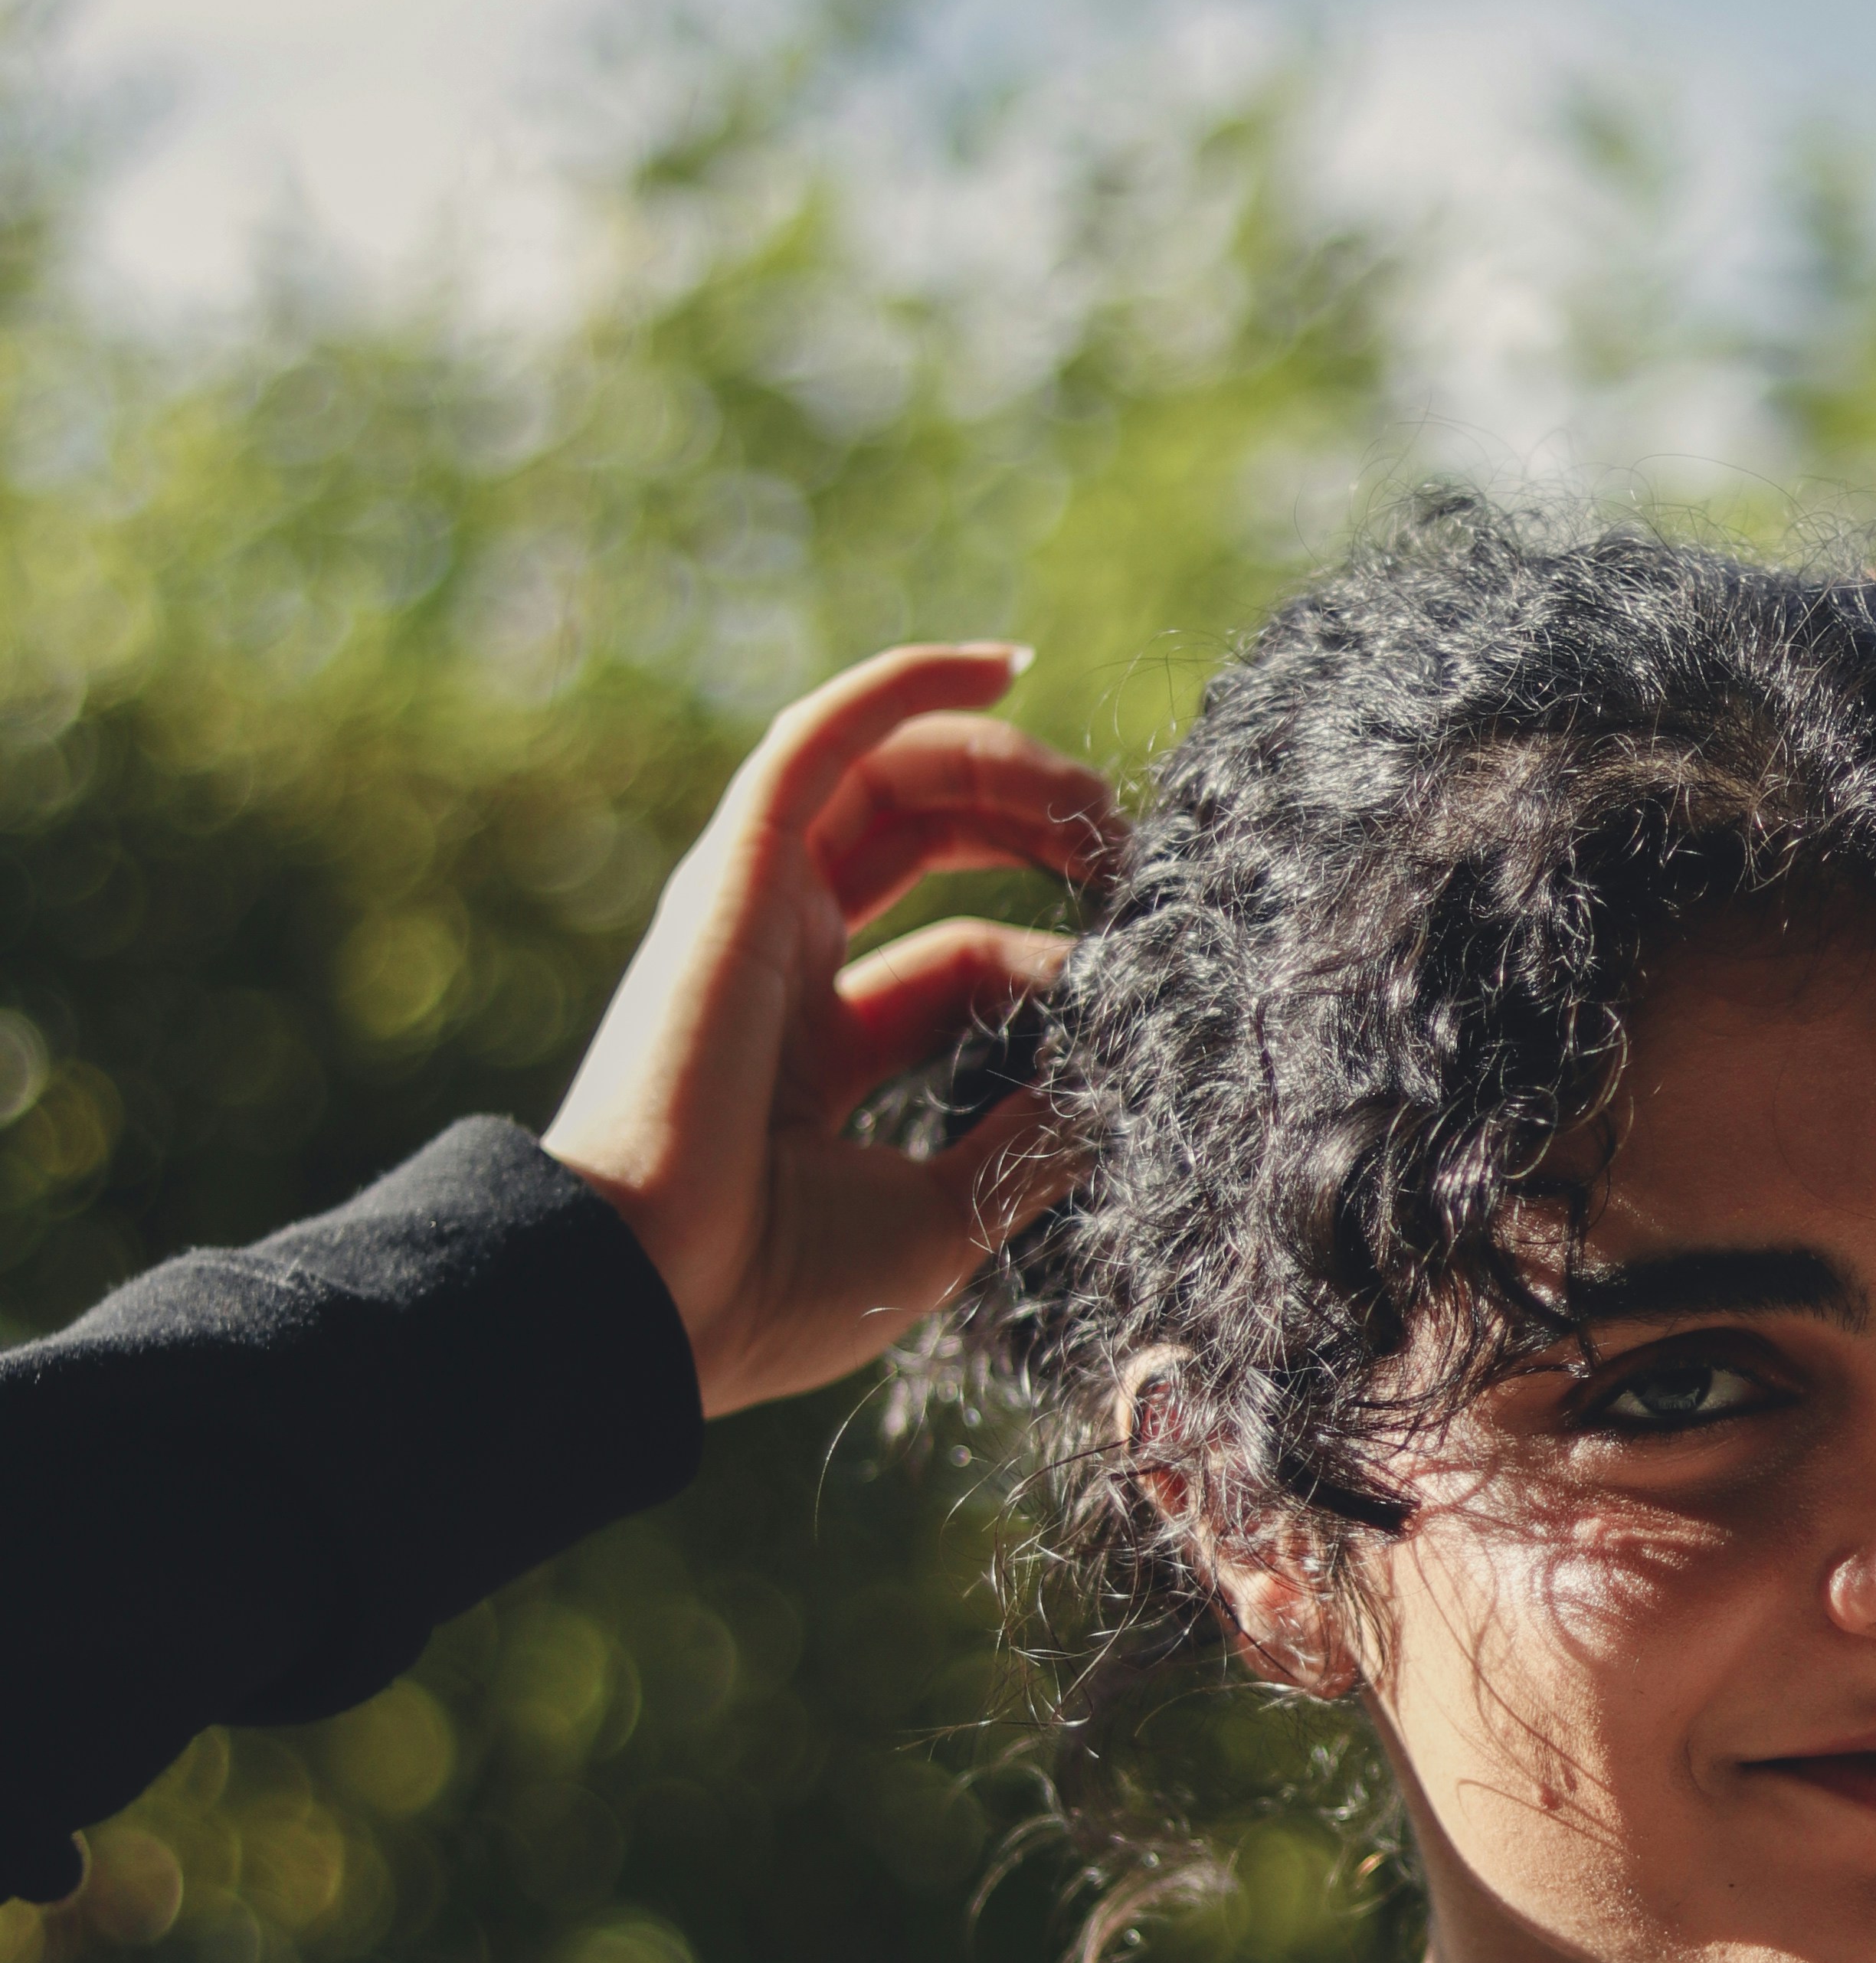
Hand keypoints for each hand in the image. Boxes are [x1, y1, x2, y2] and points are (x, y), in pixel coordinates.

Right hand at [544, 642, 1118, 1417]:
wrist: (652, 1300)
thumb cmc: (776, 1286)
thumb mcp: (944, 1219)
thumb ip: (1024, 1144)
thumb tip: (1115, 1085)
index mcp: (821, 1052)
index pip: (965, 960)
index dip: (1056, 961)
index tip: (1136, 991)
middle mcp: (782, 965)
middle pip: (922, 840)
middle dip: (1031, 822)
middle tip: (1126, 848)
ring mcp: (752, 914)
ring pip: (886, 778)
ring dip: (1000, 761)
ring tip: (1094, 797)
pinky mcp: (734, 876)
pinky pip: (822, 741)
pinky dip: (904, 685)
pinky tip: (1001, 662)